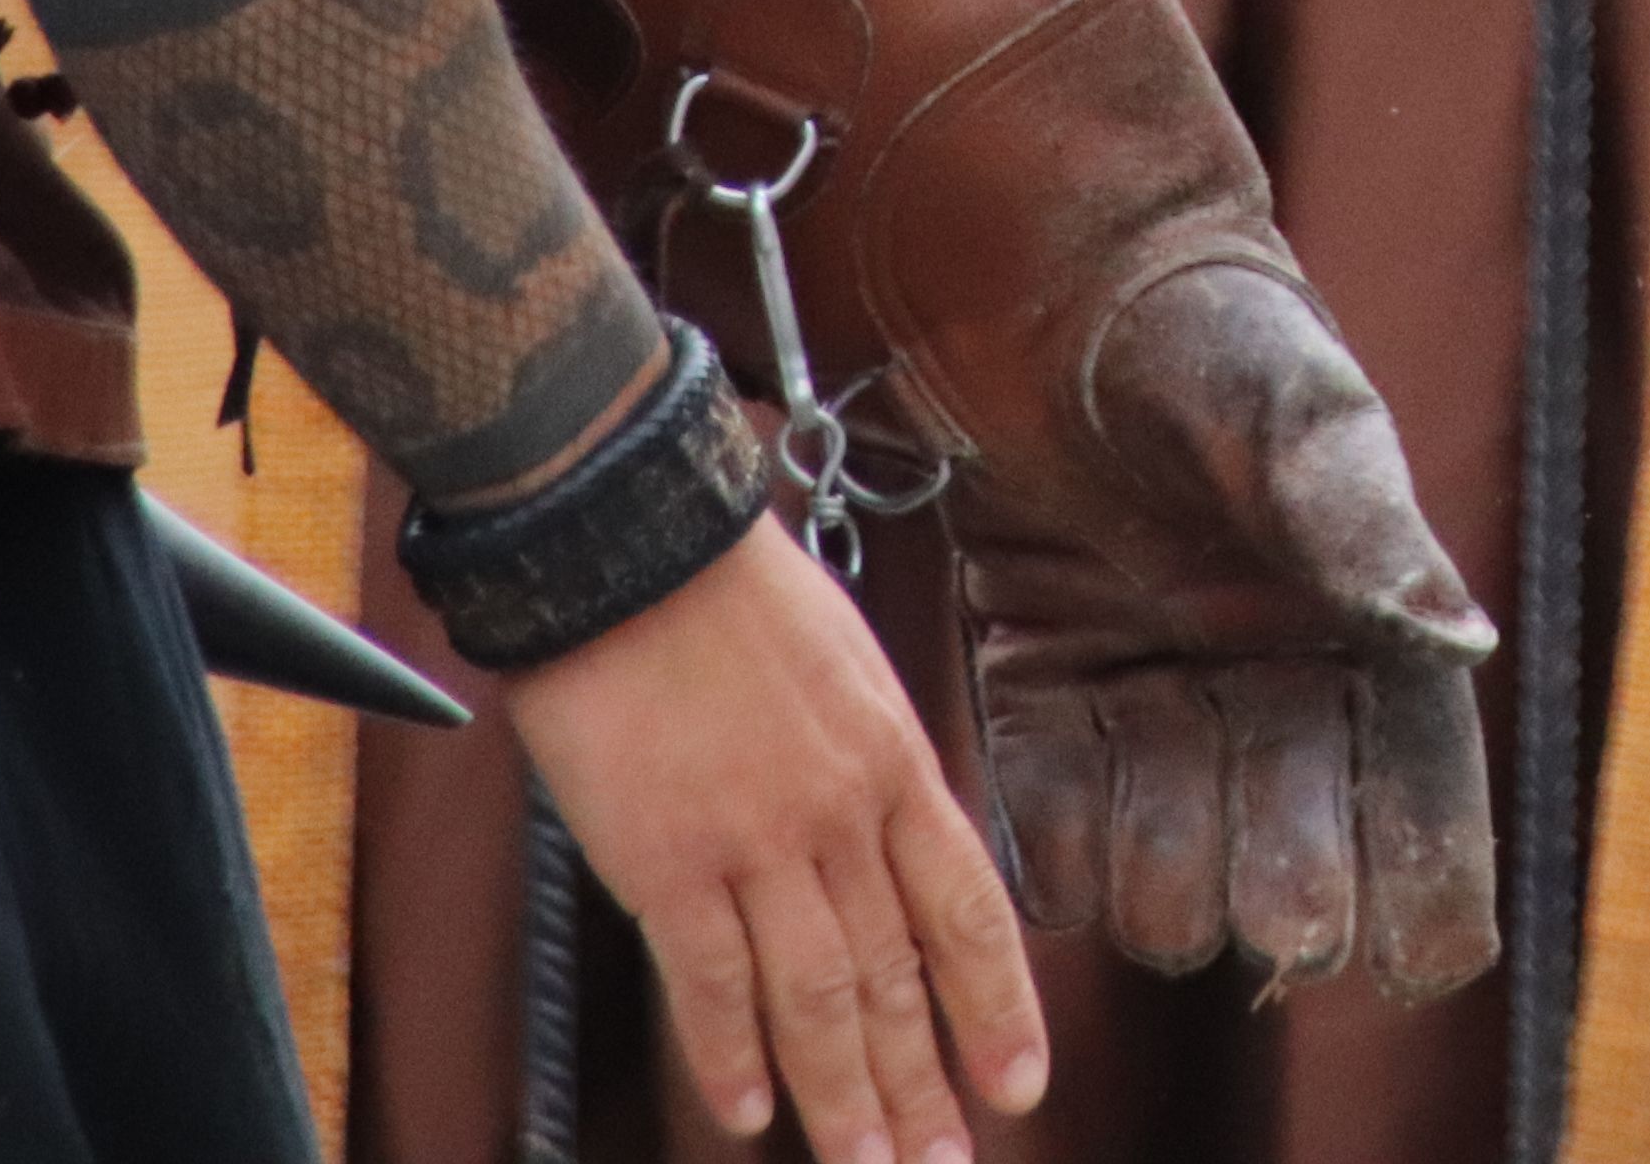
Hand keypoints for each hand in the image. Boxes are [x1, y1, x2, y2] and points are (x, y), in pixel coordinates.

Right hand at [506, 519, 1050, 1163]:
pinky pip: (711, 984)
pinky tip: (748, 1111)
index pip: (967, 911)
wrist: (630, 542)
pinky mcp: (666, 862)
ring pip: (817, 1000)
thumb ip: (869, 770)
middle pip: (896, 976)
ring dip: (844, 1098)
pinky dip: (730, 1058)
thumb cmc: (731, 596)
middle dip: (923, 1084)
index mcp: (896, 762)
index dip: (996, 1007)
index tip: (1018, 1085)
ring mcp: (756, 843)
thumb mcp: (845, 670)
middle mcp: (841, 814)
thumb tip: (880, 854)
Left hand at [955, 264, 1502, 994]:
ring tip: (1145, 741)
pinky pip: (1057, 850)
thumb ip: (1363, 530)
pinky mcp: (1047, 717)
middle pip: (1294, 891)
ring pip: (1171, 895)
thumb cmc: (1202, 338)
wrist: (1041, 290)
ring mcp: (1158, 724)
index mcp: (1374, 658)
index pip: (1425, 837)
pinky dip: (1060, 842)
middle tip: (1245, 799)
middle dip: (1276, 884)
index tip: (1389, 945)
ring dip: (1160, 868)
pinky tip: (1067, 750)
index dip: (1416, 906)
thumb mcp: (1297, 417)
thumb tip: (1455, 643)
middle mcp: (1275, 713)